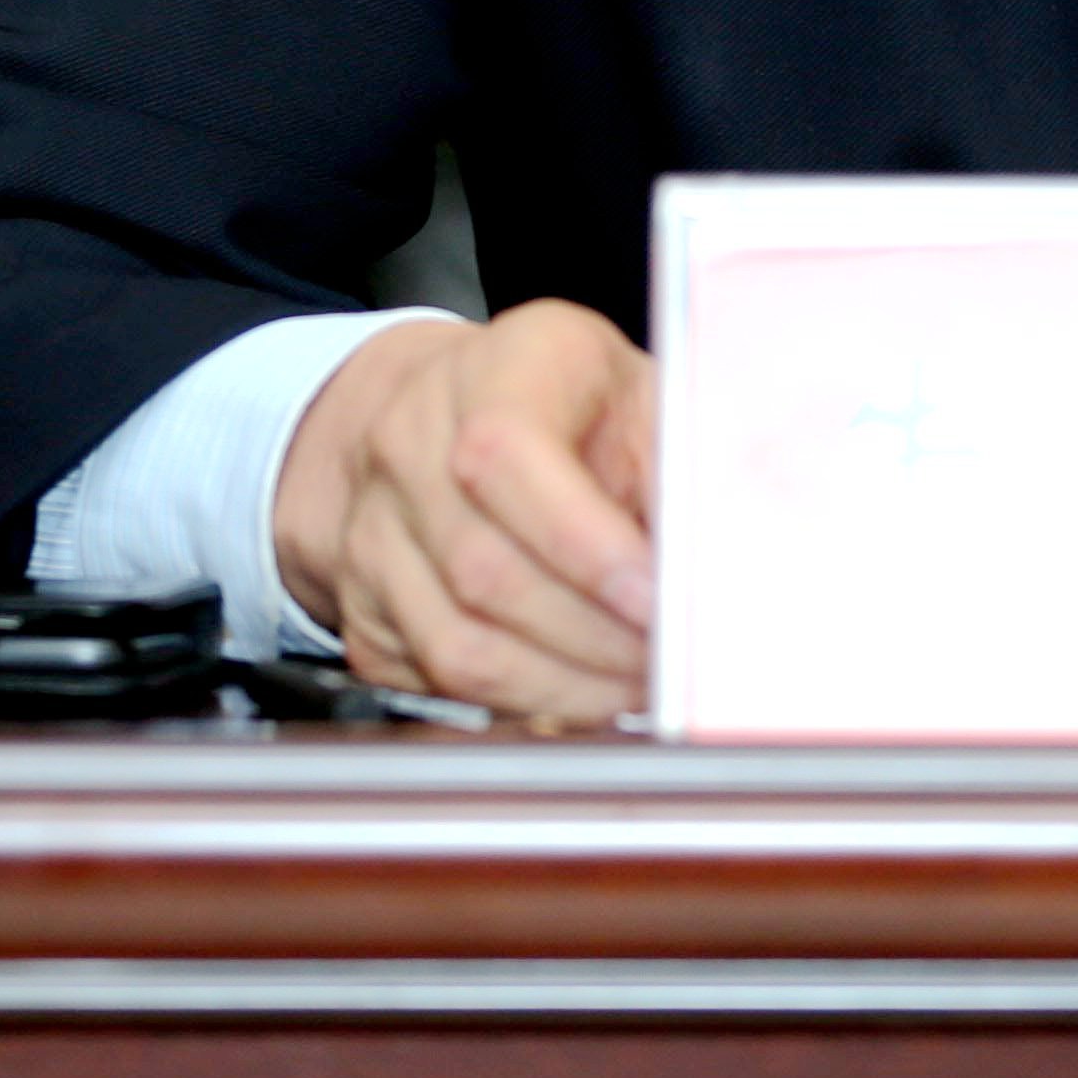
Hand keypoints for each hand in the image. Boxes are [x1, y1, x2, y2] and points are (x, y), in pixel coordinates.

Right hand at [271, 299, 659, 726]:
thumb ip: (674, 466)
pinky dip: (520, 707)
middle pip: (486, 571)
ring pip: (458, 646)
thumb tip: (715, 562)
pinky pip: (436, 686)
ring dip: (564, 688)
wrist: (441, 412)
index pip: (508, 456)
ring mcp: (372, 532)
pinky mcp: (362, 610)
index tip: (658, 599)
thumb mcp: (635, 391)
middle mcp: (411, 443)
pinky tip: (579, 694)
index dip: (585, 545)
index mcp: (497, 371)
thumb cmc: (565, 404)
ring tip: (635, 690)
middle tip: (670, 665)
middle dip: (595, 638)